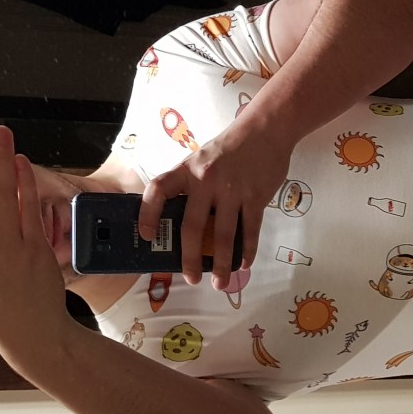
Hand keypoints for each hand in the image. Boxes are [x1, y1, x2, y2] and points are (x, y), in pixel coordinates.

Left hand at [138, 124, 291, 287]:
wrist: (265, 129)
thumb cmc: (229, 148)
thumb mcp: (201, 159)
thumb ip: (190, 185)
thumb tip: (181, 221)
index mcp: (187, 169)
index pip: (158, 190)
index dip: (148, 213)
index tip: (147, 235)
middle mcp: (206, 180)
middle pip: (192, 225)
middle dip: (190, 257)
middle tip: (190, 278)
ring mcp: (232, 189)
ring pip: (224, 234)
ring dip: (223, 263)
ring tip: (221, 283)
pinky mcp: (255, 196)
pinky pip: (250, 229)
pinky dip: (247, 250)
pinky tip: (244, 264)